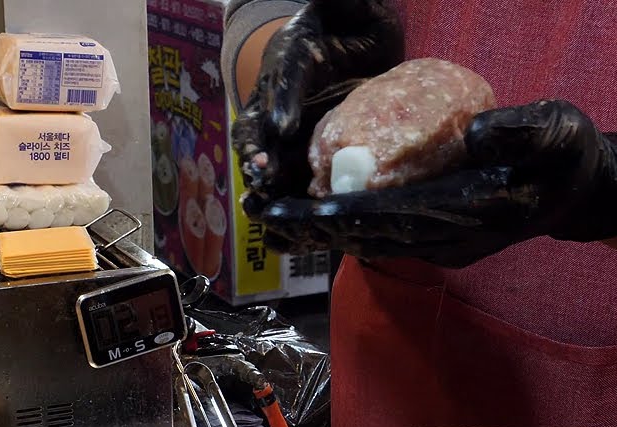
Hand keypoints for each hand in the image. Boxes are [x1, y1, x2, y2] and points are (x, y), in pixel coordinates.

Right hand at [230, 0, 403, 212]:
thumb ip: (336, 3)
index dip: (282, 99)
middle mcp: (279, 93)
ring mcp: (286, 123)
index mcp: (291, 54)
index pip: (284, 73)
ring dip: (261, 177)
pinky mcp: (303, 145)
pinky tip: (283, 215)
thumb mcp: (345, 5)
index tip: (284, 126)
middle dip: (255, 148)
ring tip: (261, 200)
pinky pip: (287, 169)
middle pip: (257, 122)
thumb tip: (331, 2)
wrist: (361, 37)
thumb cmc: (351, 19)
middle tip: (262, 170)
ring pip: (263, 152)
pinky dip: (282, 192)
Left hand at [258, 100, 616, 266]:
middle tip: (268, 216)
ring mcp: (442, 245)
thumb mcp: (557, 131)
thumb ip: (521, 130)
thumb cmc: (565, 154)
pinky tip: (305, 220)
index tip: (313, 206)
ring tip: (272, 221)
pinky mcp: (434, 242)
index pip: (406, 212)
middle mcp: (452, 238)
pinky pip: (379, 238)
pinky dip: (340, 230)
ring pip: (370, 242)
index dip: (358, 210)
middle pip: (374, 235)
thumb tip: (478, 132)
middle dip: (319, 228)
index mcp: (476, 211)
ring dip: (320, 234)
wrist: (577, 191)